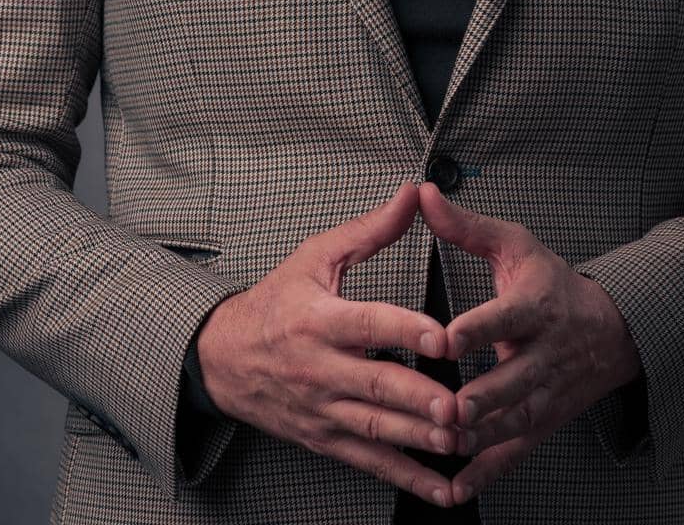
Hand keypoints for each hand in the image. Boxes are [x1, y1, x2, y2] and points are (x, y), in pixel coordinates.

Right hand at [195, 183, 469, 507]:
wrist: (224, 357)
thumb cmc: (277, 301)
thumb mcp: (316, 256)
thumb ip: (370, 229)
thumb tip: (414, 195)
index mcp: (318, 318)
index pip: (368, 324)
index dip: (406, 330)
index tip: (443, 338)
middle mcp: (320, 368)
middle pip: (376, 384)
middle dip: (419, 398)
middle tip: (458, 405)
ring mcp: (323, 409)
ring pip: (377, 428)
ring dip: (420, 440)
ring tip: (459, 440)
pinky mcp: (326, 439)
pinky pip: (371, 461)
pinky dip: (408, 478)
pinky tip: (443, 487)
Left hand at [418, 181, 642, 505]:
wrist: (611, 330)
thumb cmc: (551, 283)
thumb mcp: (514, 245)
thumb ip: (465, 225)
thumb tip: (423, 193)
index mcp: (536, 305)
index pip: (507, 316)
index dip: (479, 328)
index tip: (448, 339)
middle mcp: (545, 353)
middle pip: (515, 378)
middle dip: (483, 396)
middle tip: (449, 408)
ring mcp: (546, 393)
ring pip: (516, 420)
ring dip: (482, 437)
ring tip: (447, 444)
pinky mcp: (542, 422)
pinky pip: (515, 453)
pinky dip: (487, 473)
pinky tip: (455, 488)